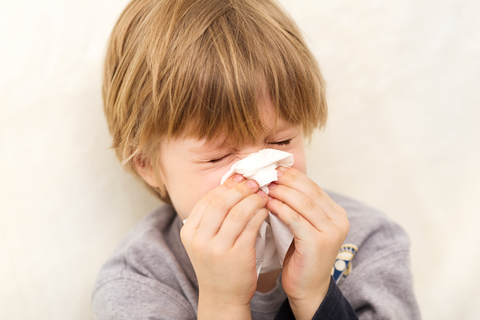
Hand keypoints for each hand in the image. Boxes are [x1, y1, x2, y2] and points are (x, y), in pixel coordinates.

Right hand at [180, 174, 268, 319]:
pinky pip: (250, 227)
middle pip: (221, 203)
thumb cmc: (217, 264)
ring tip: (263, 194)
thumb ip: (212, 217)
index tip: (239, 177)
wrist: (222, 296)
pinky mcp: (236, 256)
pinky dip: (260, 214)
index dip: (225, 186)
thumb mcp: (204, 240)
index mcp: (188, 232)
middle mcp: (199, 240)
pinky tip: (266, 210)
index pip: (207, 200)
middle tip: (255, 182)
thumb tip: (232, 184)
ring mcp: (216, 249)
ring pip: (237, 213)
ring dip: (253, 200)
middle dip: (240, 189)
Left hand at [266, 167, 349, 319]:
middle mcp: (339, 220)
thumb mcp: (304, 225)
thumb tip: (278, 178)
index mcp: (337, 213)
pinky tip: (267, 205)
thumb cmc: (301, 254)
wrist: (307, 287)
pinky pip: (295, 219)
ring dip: (281, 193)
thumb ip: (299, 205)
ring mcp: (331, 232)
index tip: (273, 169)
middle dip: (285, 181)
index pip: (313, 186)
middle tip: (266, 175)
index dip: (292, 176)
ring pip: (302, 203)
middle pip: (309, 191)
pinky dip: (280, 209)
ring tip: (263, 189)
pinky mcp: (318, 243)